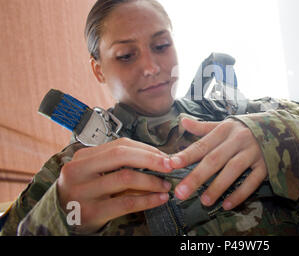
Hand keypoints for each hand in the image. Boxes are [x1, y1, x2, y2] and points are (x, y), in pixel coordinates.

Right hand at [57, 137, 172, 233]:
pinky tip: (159, 199)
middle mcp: (78, 171)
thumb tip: (157, 159)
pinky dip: (148, 200)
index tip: (165, 156)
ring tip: (165, 185)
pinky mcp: (91, 212)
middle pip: (121, 156)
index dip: (146, 149)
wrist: (62, 218)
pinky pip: (126, 203)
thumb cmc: (85, 191)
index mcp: (82, 157)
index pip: (119, 145)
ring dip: (152, 181)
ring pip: (126, 179)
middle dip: (151, 159)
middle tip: (170, 166)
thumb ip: (118, 164)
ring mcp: (83, 192)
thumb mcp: (94, 173)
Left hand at [170, 118, 266, 209]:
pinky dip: (240, 194)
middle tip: (181, 192)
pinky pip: (252, 181)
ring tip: (204, 201)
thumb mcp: (225, 125)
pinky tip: (227, 204)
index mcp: (225, 129)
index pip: (203, 144)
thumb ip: (203, 127)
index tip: (172, 164)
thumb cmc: (244, 129)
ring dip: (217, 187)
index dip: (187, 155)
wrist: (278, 128)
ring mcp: (253, 152)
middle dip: (197, 176)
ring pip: (233, 170)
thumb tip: (182, 121)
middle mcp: (238, 139)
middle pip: (215, 159)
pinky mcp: (265, 165)